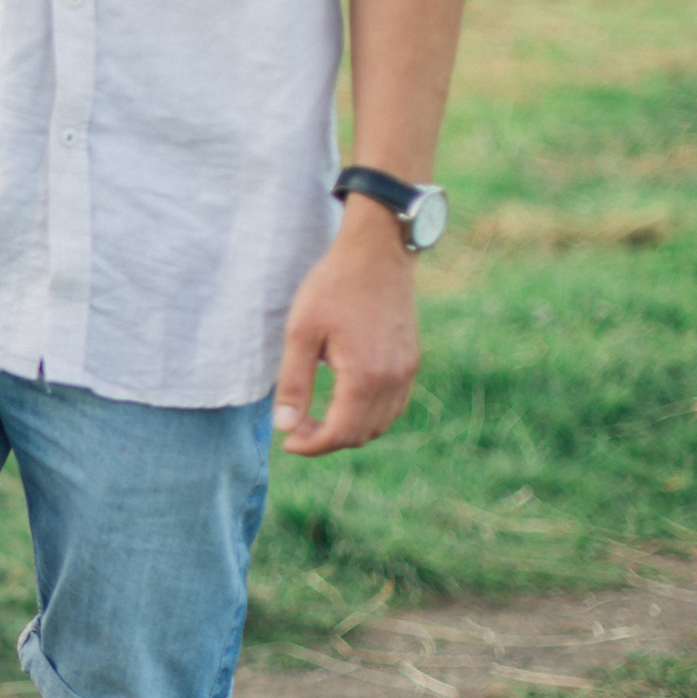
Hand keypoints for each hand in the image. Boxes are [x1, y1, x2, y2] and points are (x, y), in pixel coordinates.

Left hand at [271, 202, 419, 456]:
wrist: (377, 251)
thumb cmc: (333, 286)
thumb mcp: (301, 332)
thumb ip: (293, 383)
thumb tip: (285, 426)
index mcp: (364, 376)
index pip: (339, 433)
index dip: (311, 445)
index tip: (287, 441)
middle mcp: (393, 379)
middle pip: (361, 434)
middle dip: (326, 440)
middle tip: (296, 427)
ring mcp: (406, 370)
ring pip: (380, 423)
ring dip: (349, 429)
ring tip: (316, 417)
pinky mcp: (410, 360)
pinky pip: (393, 405)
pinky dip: (369, 415)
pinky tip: (343, 402)